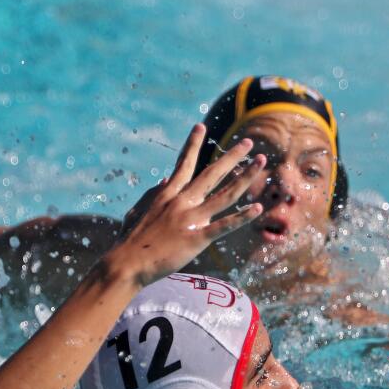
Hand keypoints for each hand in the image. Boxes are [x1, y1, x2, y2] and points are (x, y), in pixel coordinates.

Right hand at [106, 123, 265, 287]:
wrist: (128, 262)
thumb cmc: (131, 239)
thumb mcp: (139, 210)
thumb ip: (154, 193)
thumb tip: (166, 179)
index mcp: (167, 193)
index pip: (183, 163)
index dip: (192, 144)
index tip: (201, 126)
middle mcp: (182, 201)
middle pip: (212, 173)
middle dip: (232, 156)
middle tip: (249, 143)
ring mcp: (191, 219)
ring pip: (225, 195)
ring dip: (245, 178)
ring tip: (261, 164)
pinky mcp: (197, 238)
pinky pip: (224, 226)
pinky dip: (241, 217)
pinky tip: (258, 208)